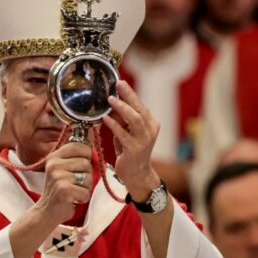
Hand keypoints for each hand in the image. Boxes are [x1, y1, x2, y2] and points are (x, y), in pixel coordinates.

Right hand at [34, 141, 92, 224]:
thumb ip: (77, 153)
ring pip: (88, 177)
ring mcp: (58, 177)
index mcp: (55, 156)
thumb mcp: (64, 166)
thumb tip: (91, 135)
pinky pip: (86, 191)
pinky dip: (83, 197)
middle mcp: (54, 164)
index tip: (80, 166)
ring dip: (85, 187)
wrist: (47, 210)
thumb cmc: (61, 187)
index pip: (80, 146)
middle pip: (86, 163)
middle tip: (74, 182)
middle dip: (86, 175)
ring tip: (73, 190)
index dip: (87, 155)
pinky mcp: (63, 190)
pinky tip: (73, 198)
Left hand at [103, 81, 160, 200]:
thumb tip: (111, 102)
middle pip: (139, 108)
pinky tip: (106, 118)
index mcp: (151, 123)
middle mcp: (150, 130)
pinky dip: (114, 125)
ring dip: (122, 107)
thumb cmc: (130, 151)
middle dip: (128, 95)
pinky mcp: (135, 149)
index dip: (130, 93)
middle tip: (118, 84)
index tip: (120, 83)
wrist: (137, 174)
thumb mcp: (127, 131)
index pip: (140, 104)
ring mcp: (144, 140)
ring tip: (110, 99)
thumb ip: (122, 119)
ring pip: (135, 119)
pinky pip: (123, 134)